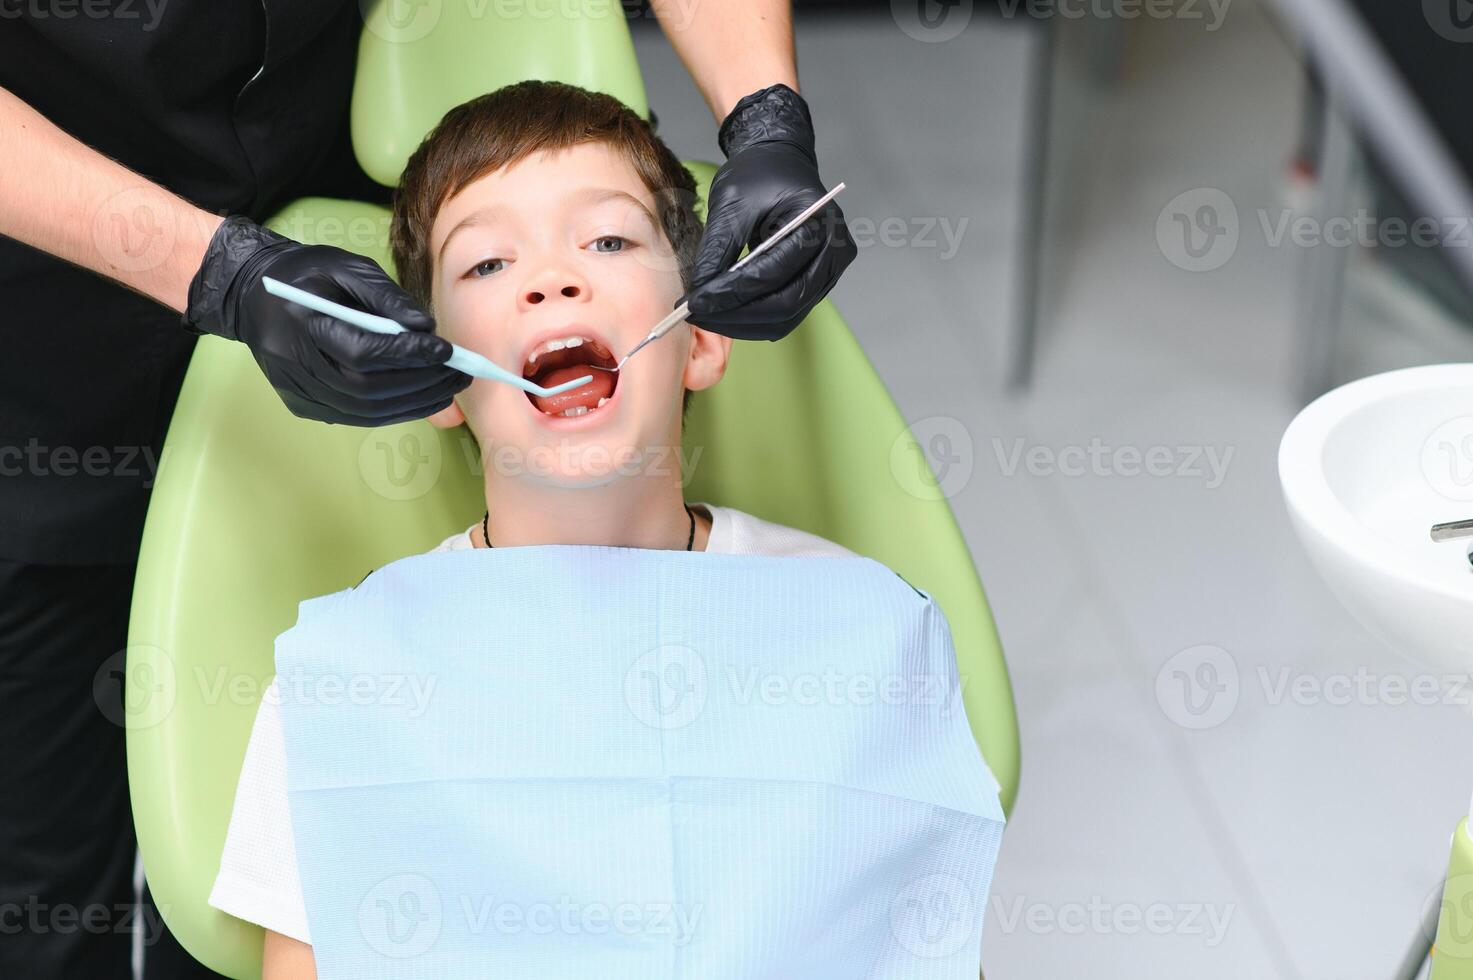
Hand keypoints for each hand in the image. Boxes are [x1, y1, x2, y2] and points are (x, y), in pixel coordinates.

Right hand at [181, 216, 470, 425]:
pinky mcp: (305, 406)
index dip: (409, 354)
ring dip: (415, 402)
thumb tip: (425, 327)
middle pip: (369, 388)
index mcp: (302, 325)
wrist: (253, 295)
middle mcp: (296, 366)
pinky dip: (395, 410)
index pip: (363, 352)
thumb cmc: (304, 275)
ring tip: (449, 386)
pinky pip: (357, 416)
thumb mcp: (343, 265)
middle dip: (421, 383)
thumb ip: (385, 295)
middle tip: (460, 372)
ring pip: (366, 410)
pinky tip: (421, 396)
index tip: (447, 349)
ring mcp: (298, 392)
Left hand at [679, 84, 857, 340]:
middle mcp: (835, 252)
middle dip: (736, 315)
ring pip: (786, 317)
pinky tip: (726, 313)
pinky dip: (755, 319)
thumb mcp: (731, 203)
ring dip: (743, 324)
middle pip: (785, 304)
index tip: (694, 303)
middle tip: (696, 315)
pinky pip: (787, 313)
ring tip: (706, 316)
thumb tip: (699, 296)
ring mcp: (830, 272)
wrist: (780, 162)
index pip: (772, 273)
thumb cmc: (760, 174)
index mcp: (818, 223)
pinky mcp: (817, 284)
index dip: (730, 293)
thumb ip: (717, 251)